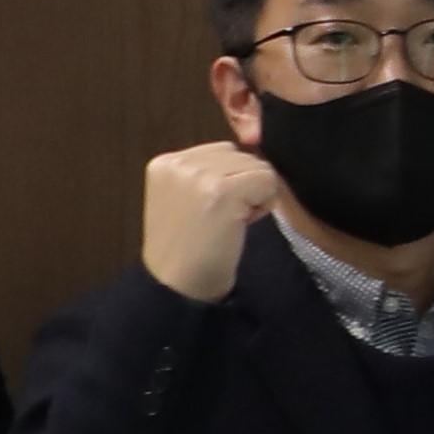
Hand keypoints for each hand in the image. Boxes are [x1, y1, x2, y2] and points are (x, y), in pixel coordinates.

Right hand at [139, 140, 288, 299]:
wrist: (177, 286)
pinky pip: (267, 180)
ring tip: (228, 222)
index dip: (229, 182)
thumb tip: (254, 147)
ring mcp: (199, 175)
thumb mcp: (183, 198)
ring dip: (254, 195)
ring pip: (257, 166)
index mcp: (165, 162)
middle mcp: (179, 163)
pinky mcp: (221, 190)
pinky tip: (240, 225)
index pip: (223, 151)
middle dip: (242, 186)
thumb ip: (207, 172)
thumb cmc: (188, 249)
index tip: (210, 211)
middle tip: (221, 220)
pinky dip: (263, 204)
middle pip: (241, 155)